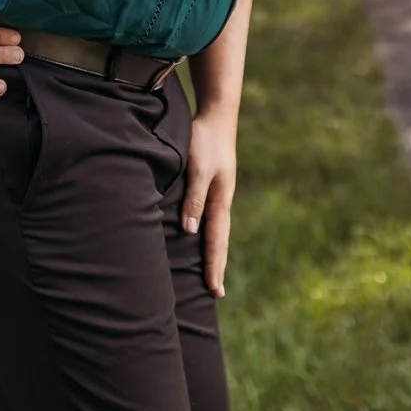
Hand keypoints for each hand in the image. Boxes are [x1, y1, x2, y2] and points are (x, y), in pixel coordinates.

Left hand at [182, 108, 239, 297]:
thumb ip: (194, 198)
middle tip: (217, 294)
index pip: (217, 242)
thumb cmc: (205, 142)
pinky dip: (206, 236)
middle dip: (217, 267)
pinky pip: (209, 219)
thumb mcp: (199, 169)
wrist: (216, 116)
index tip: (215, 291)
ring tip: (210, 274)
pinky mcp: (210, 187)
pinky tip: (199, 239)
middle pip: (219, 241)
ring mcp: (217, 195)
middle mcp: (220, 201)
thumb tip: (190, 231)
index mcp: (220, 201)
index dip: (214, 267)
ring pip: (214, 231)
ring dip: (212, 253)